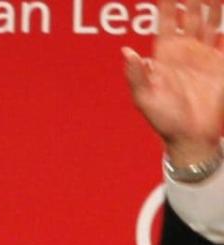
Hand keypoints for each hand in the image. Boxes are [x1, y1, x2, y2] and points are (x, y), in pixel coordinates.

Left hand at [123, 0, 223, 164]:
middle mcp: (185, 51)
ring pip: (210, 23)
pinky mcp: (220, 65)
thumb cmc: (162, 119)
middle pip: (191, 16)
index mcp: (165, 55)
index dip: (167, 4)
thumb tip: (126, 52)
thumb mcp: (144, 97)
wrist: (190, 136)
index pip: (166, 22)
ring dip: (212, 7)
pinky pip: (223, 41)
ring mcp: (204, 56)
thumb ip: (136, 75)